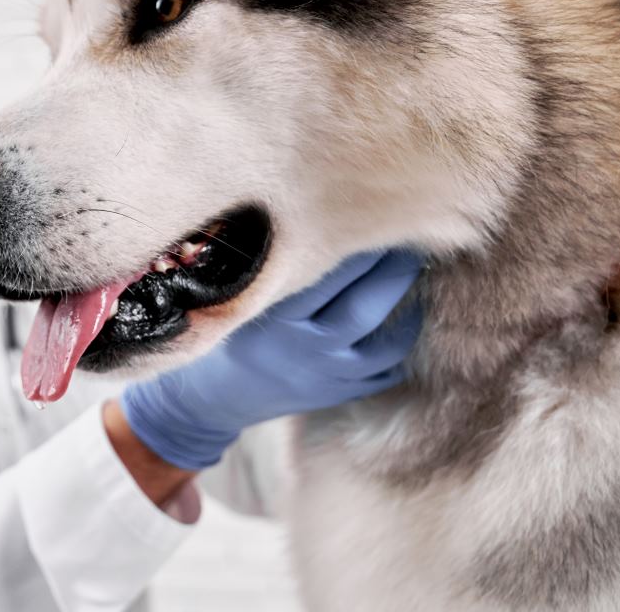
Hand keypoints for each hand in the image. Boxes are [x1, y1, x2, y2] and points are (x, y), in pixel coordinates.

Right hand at [120, 250, 422, 470]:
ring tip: (413, 280)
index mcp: (274, 319)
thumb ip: (275, 272)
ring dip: (409, 312)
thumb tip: (320, 220)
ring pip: (383, 346)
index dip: (359, 248)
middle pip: (363, 309)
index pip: (327, 276)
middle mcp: (302, 350)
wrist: (207, 400)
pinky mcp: (335, 395)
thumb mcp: (238, 299)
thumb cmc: (218, 333)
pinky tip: (403, 323)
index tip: (377, 220)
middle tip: (411, 242)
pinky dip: (400, 349)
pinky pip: (382, 375)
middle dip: (393, 273)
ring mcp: (323, 377)